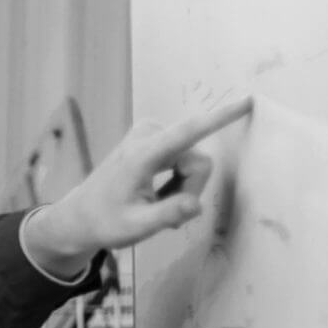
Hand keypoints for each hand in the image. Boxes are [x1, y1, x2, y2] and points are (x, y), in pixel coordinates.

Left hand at [26, 97, 251, 269]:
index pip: (189, 132)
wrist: (81, 216)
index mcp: (142, 154)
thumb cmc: (106, 222)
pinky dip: (177, 182)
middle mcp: (148, 135)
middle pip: (199, 162)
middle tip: (162, 210)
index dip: (220, 117)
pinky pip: (186, 159)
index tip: (247, 100)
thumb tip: (196, 204)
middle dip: (190, 190)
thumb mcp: (136, 228)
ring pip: (194, 163)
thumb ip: (167, 215)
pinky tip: (156, 195)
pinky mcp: (154, 137)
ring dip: (182, 188)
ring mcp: (150, 133)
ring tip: (155, 203)